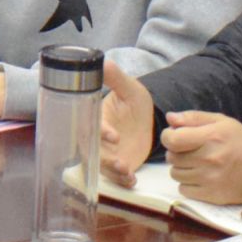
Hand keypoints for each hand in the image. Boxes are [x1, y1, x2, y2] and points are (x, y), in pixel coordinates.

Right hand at [98, 62, 155, 186]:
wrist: (148, 121)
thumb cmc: (135, 103)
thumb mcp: (129, 88)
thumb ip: (116, 78)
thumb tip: (103, 61)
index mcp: (98, 118)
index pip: (93, 126)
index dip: (100, 132)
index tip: (113, 135)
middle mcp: (99, 138)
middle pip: (93, 151)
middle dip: (104, 159)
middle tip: (119, 162)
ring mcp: (108, 153)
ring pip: (103, 167)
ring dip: (113, 172)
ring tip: (127, 171)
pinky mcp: (118, 165)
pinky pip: (116, 177)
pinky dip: (122, 181)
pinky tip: (132, 181)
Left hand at [162, 111, 241, 204]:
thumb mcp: (222, 122)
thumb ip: (194, 118)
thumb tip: (170, 118)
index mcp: (211, 137)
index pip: (172, 140)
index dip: (168, 137)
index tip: (175, 136)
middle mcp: (209, 159)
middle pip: (172, 157)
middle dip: (176, 152)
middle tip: (190, 150)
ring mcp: (209, 179)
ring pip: (176, 174)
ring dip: (182, 168)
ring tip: (197, 163)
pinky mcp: (211, 195)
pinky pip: (183, 189)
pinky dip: (188, 184)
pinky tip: (200, 177)